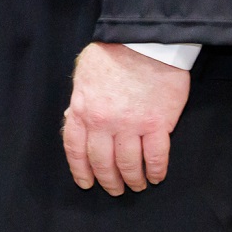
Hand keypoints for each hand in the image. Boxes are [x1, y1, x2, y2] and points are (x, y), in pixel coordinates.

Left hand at [61, 41, 189, 195]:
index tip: (86, 182)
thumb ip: (79, 102)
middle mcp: (103, 123)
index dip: (81, 170)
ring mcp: (131, 126)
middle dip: (108, 180)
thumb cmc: (113, 54)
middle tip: (115, 189)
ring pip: (128, 164)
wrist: (144, 42)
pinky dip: (155, 170)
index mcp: (82, 110)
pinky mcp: (157, 125)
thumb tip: (73, 121)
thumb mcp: (84, 76)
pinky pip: (155, 156)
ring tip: (136, 185)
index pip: (76, 149)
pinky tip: (156, 176)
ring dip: (132, 179)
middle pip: (102, 162)